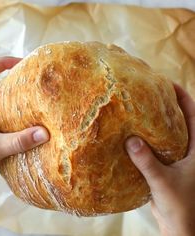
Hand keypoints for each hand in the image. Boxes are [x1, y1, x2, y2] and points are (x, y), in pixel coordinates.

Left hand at [0, 57, 49, 188]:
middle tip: (30, 78)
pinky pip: (0, 112)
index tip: (21, 63)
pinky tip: (25, 116)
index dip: (2, 63)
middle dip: (10, 77)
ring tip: (31, 96)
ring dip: (12, 95)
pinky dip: (13, 110)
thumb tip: (45, 133)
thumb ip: (19, 141)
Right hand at [125, 84, 194, 235]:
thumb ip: (148, 163)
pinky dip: (144, 138)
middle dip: (164, 104)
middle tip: (147, 92)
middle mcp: (186, 149)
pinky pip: (153, 146)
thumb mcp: (165, 183)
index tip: (167, 83)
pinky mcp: (163, 164)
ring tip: (136, 109)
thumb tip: (131, 141)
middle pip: (177, 119)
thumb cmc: (181, 207)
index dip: (182, 98)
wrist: (179, 226)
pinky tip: (131, 134)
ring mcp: (174, 156)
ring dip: (152, 122)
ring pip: (164, 132)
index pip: (194, 115)